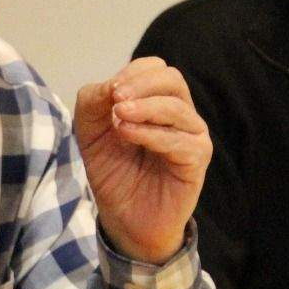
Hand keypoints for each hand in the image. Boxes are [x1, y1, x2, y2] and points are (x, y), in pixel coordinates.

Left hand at [74, 58, 211, 264]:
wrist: (125, 220)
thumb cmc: (114, 174)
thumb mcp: (91, 134)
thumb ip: (93, 104)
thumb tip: (110, 85)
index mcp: (157, 102)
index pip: (156, 69)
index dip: (132, 73)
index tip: (109, 91)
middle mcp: (180, 115)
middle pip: (172, 79)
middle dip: (141, 85)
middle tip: (115, 99)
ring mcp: (192, 136)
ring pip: (177, 107)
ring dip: (145, 108)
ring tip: (119, 119)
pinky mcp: (197, 160)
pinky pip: (181, 140)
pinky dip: (152, 134)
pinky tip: (129, 136)